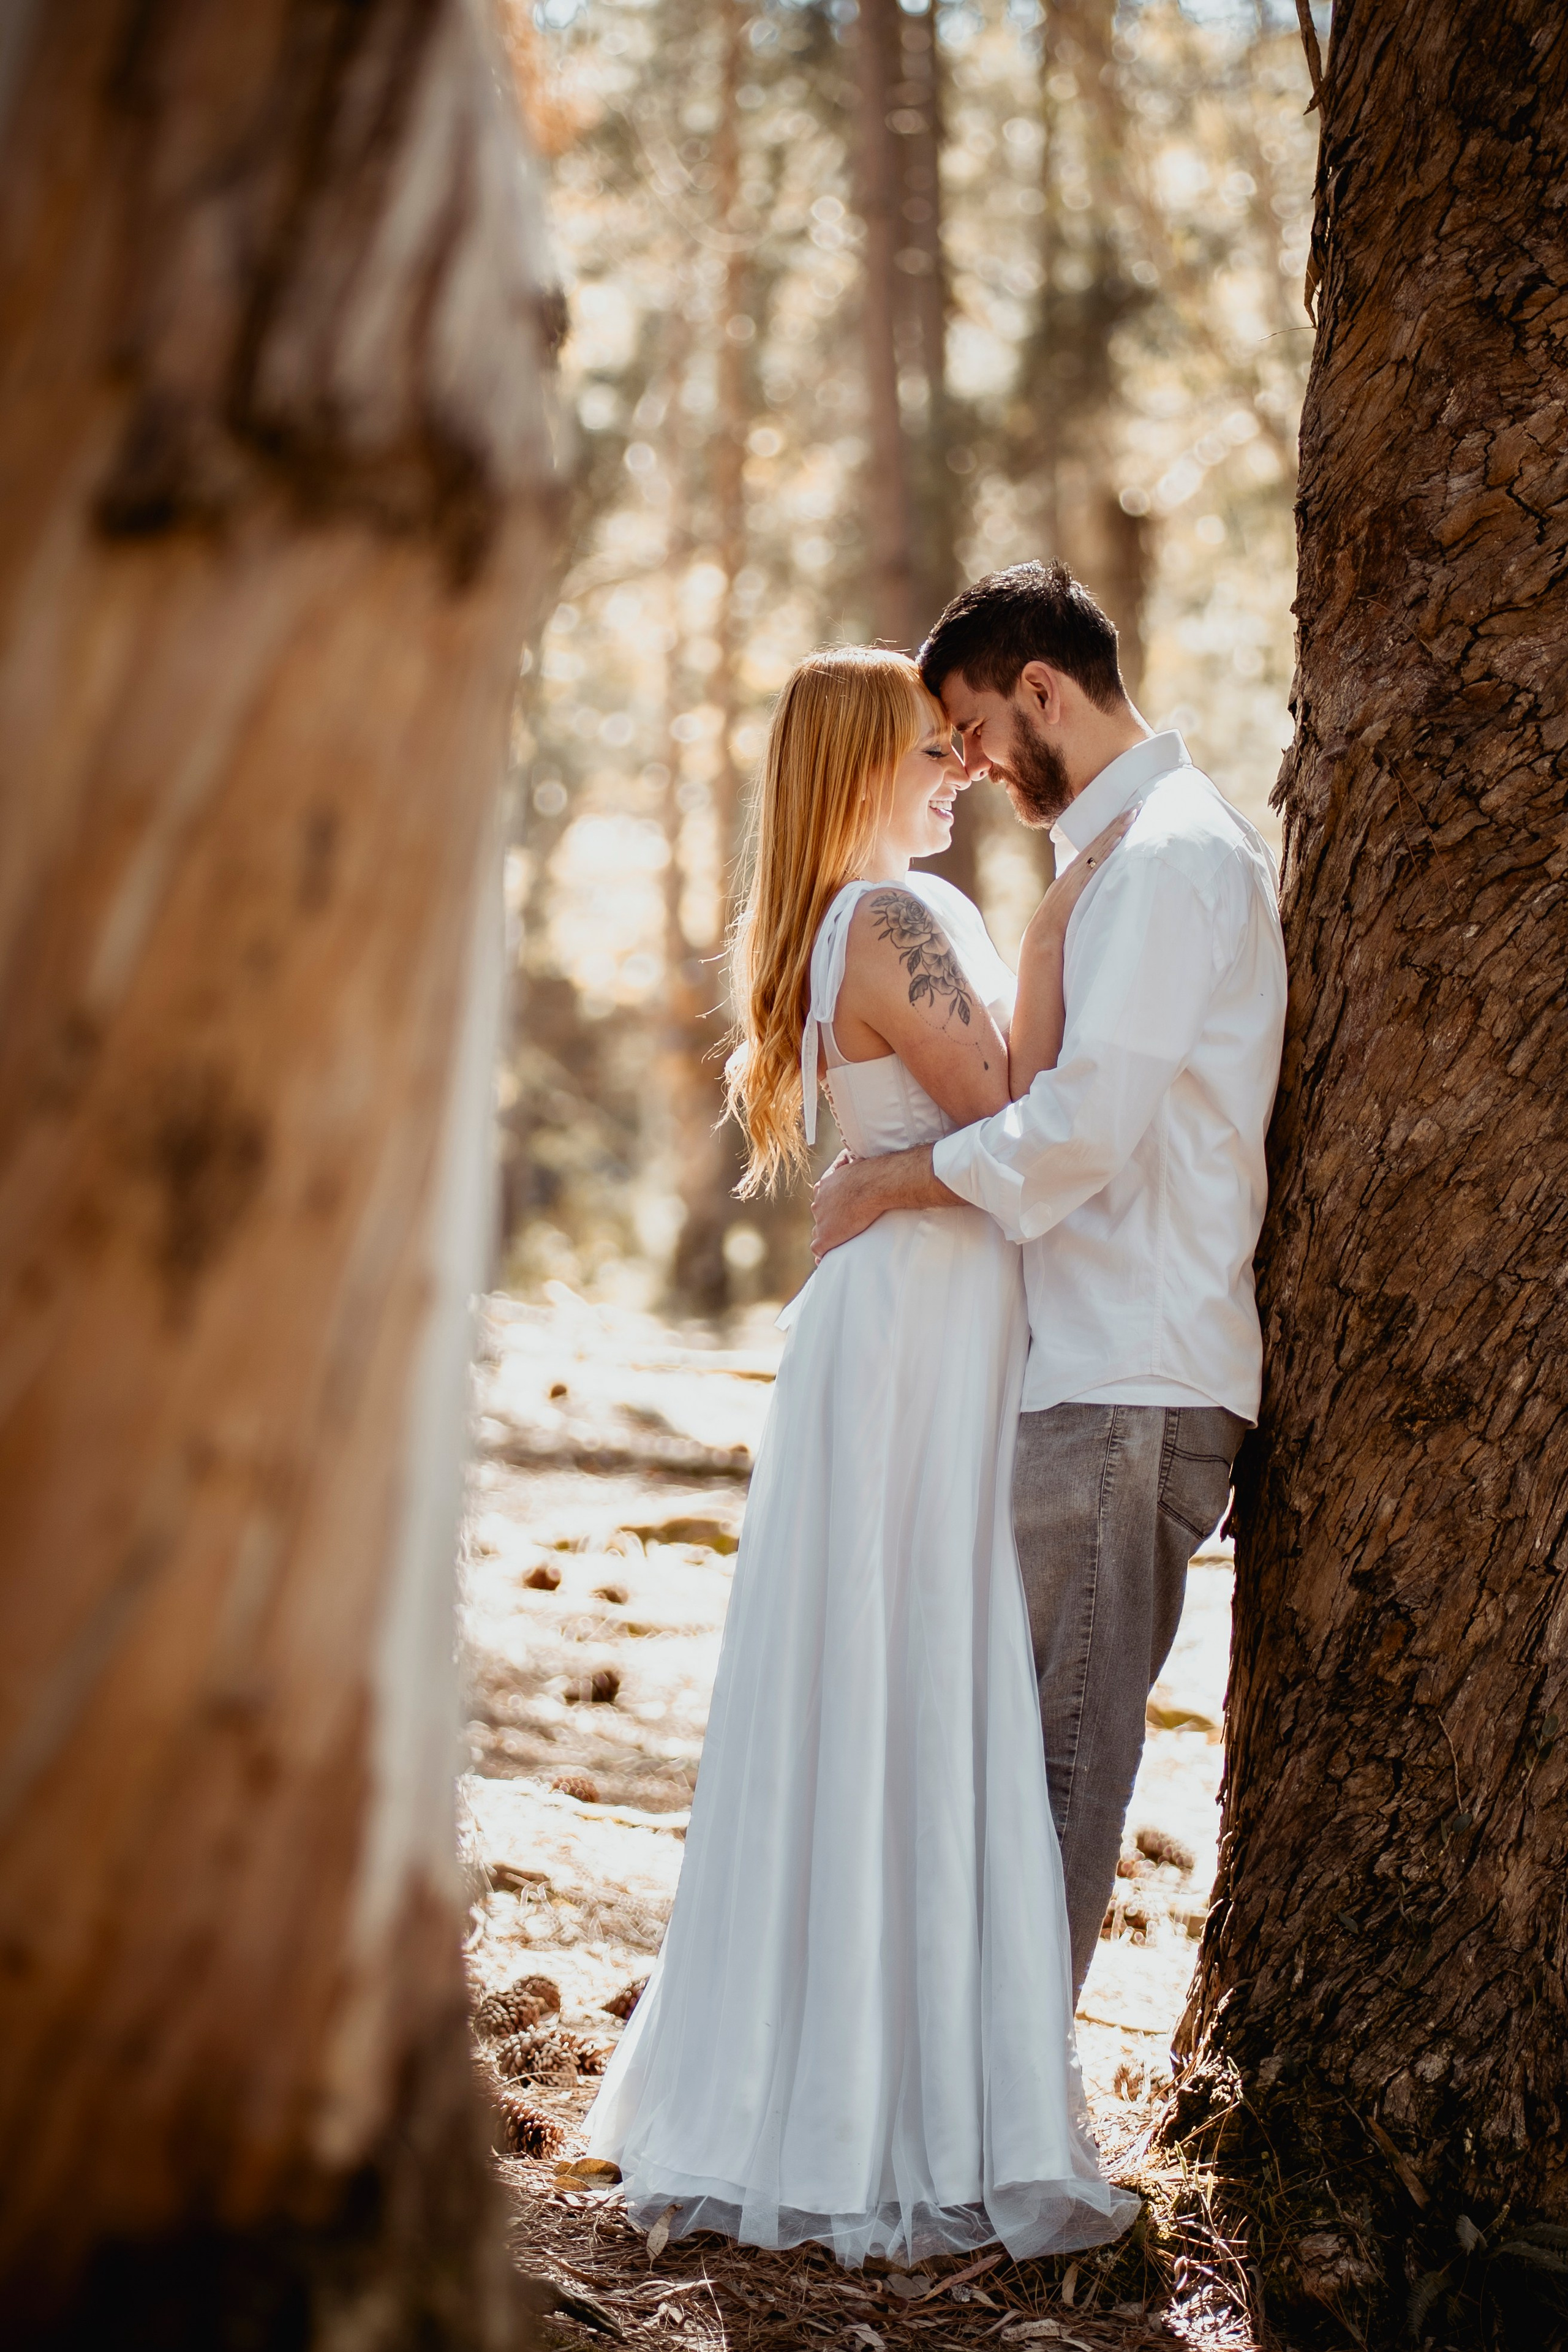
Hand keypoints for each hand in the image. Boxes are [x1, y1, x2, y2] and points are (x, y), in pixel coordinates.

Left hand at [811, 1156, 886, 1259]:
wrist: (871, 1185)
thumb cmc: (870, 1172)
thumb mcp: (855, 1163)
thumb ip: (850, 1164)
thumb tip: (852, 1157)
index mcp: (824, 1187)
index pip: (822, 1201)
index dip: (830, 1208)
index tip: (837, 1213)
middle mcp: (818, 1203)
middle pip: (819, 1216)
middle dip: (827, 1222)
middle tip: (840, 1228)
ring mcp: (821, 1220)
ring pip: (818, 1231)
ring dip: (825, 1237)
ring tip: (835, 1243)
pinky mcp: (826, 1235)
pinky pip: (818, 1249)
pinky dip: (821, 1254)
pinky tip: (824, 1259)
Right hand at [1025, 809, 1133, 945]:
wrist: (1043, 936)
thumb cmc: (1057, 926)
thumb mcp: (1072, 905)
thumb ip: (1083, 895)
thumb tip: (1095, 895)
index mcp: (1073, 874)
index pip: (1095, 846)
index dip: (1110, 831)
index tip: (1125, 817)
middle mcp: (1074, 870)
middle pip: (1099, 840)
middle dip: (1117, 823)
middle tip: (1136, 806)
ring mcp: (1076, 875)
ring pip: (1099, 846)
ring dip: (1116, 830)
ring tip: (1132, 815)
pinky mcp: (1079, 883)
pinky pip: (1096, 862)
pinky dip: (1107, 848)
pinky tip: (1118, 837)